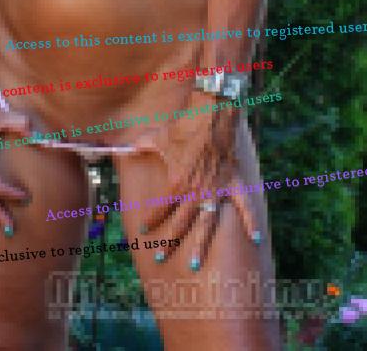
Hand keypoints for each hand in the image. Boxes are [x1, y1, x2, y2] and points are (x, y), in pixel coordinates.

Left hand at [135, 99, 258, 266]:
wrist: (211, 115)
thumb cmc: (183, 126)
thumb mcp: (158, 137)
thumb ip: (142, 146)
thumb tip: (124, 148)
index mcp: (176, 183)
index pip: (160, 207)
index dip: (151, 218)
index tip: (144, 229)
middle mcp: (195, 192)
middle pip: (180, 223)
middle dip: (168, 241)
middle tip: (159, 258)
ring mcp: (216, 190)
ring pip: (207, 224)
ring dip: (200, 245)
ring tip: (194, 265)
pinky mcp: (233, 184)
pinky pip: (245, 207)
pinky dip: (251, 222)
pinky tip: (256, 240)